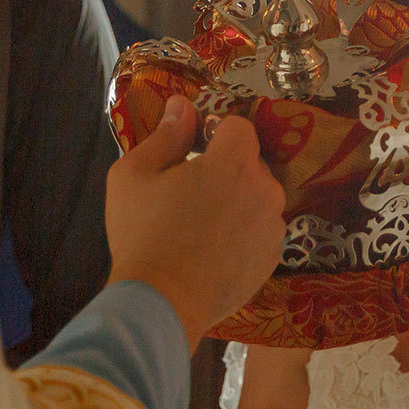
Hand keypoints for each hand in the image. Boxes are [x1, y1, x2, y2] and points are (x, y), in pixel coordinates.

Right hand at [106, 95, 285, 348]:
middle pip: (250, 164)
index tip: (192, 153)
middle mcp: (265, 190)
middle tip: (190, 195)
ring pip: (257, 199)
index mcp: (234, 163)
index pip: (238, 127)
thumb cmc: (144, 233)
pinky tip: (213, 252)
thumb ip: (166, 135)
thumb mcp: (135, 174)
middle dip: (226, 171)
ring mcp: (273, 228)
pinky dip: (243, 235)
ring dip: (237, 203)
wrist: (162, 304)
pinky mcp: (273, 260)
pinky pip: (260, 232)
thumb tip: (182, 104)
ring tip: (201, 228)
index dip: (215, 135)